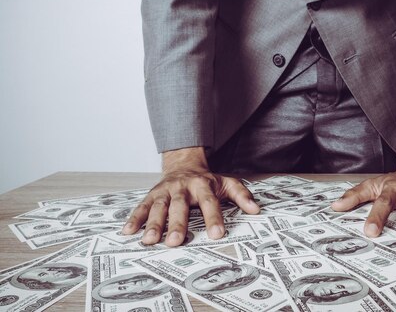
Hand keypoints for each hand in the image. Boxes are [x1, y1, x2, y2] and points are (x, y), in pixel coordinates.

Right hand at [122, 147, 259, 246]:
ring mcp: (165, 191)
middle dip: (177, 224)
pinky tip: (128, 232)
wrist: (184, 164)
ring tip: (149, 241)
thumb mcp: (227, 183)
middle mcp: (182, 187)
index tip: (217, 235)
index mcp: (203, 185)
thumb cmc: (207, 180)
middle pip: (180, 206)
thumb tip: (256, 209)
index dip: (214, 218)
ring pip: (158, 207)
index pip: (210, 202)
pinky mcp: (152, 195)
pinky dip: (134, 218)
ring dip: (153, 224)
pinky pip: (141, 206)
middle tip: (176, 241)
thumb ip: (242, 195)